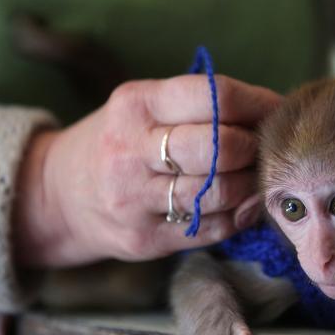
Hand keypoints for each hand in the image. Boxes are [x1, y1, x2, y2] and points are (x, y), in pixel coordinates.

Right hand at [14, 75, 280, 266]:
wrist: (59, 196)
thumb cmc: (118, 143)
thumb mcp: (143, 109)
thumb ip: (198, 107)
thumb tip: (271, 114)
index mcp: (136, 104)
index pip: (214, 96)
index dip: (257, 104)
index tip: (276, 111)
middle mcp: (130, 150)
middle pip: (219, 147)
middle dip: (253, 149)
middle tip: (260, 150)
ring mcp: (135, 199)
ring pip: (218, 193)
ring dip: (249, 186)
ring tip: (253, 179)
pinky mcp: (144, 239)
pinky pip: (211, 229)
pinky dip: (237, 217)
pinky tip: (240, 207)